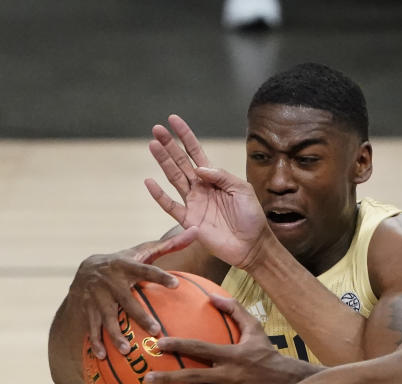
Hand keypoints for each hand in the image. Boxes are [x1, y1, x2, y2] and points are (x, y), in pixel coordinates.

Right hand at [69, 231, 195, 358]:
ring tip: (126, 349)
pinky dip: (95, 342)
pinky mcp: (86, 309)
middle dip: (139, 315)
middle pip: (126, 300)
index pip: (146, 269)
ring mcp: (96, 297)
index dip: (160, 276)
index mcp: (126, 265)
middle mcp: (110, 281)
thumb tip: (196, 230)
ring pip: (106, 317)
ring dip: (114, 334)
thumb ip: (170, 245)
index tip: (176, 285)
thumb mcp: (142, 251)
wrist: (84, 269)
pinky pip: (91, 328)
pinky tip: (103, 356)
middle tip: (155, 330)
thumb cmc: (124, 262)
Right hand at [144, 114, 272, 269]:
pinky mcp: (189, 220)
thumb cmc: (251, 217)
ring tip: (152, 145)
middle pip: (180, 162)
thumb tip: (199, 168)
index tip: (173, 120)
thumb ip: (222, 176)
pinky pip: (170, 206)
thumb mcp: (242, 190)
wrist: (252, 245)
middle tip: (156, 129)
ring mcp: (194, 203)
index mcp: (215, 177)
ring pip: (174, 178)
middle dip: (169, 145)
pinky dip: (159, 195)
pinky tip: (149, 181)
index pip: (196, 152)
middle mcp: (201, 187)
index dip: (185, 136)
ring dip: (163, 162)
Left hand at [144, 295, 320, 383]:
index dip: (178, 344)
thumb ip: (235, 310)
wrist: (291, 383)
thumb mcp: (256, 329)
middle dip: (168, 378)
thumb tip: (213, 296)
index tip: (158, 344)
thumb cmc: (268, 354)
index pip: (199, 347)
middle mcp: (229, 375)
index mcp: (232, 354)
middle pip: (193, 376)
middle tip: (147, 378)